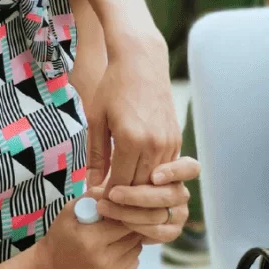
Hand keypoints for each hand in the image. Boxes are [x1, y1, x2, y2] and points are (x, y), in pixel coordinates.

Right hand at [34, 196, 142, 268]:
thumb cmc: (60, 236)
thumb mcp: (69, 211)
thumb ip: (91, 197)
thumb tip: (114, 188)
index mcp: (91, 240)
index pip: (123, 223)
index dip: (123, 214)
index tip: (118, 211)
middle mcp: (103, 261)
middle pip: (133, 237)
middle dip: (128, 227)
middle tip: (118, 223)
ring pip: (136, 251)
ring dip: (130, 242)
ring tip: (115, 237)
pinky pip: (134, 265)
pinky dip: (128, 257)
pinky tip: (114, 253)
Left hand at [87, 33, 180, 192]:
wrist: (141, 63)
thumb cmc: (112, 87)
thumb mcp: (96, 119)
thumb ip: (96, 154)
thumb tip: (92, 184)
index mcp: (130, 140)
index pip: (120, 184)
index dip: (108, 197)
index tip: (96, 202)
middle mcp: (154, 144)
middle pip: (139, 187)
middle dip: (124, 198)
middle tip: (107, 205)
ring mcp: (169, 142)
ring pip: (154, 181)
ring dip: (139, 189)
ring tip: (120, 194)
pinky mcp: (176, 139)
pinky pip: (165, 168)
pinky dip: (151, 176)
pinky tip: (136, 176)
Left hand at [96, 157, 199, 243]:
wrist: (121, 201)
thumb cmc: (120, 172)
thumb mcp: (117, 162)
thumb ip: (109, 164)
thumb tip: (96, 182)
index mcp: (176, 167)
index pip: (191, 169)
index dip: (174, 172)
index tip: (154, 177)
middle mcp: (181, 189)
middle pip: (168, 194)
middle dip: (136, 196)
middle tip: (113, 194)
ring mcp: (181, 211)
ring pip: (159, 214)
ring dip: (129, 213)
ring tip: (105, 207)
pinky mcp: (175, 229)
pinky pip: (160, 232)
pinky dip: (139, 228)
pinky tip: (121, 221)